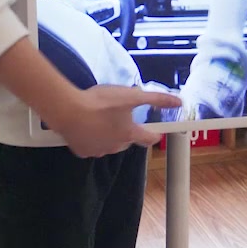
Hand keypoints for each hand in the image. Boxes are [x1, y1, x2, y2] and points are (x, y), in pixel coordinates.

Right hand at [47, 82, 180, 156]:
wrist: (68, 110)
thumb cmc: (100, 103)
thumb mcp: (131, 96)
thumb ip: (155, 99)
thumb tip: (178, 102)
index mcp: (129, 134)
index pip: (149, 138)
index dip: (154, 134)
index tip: (155, 132)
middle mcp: (116, 146)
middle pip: (128, 140)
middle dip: (126, 130)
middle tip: (118, 115)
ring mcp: (99, 151)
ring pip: (109, 143)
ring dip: (108, 134)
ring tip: (100, 119)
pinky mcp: (82, 152)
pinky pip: (91, 146)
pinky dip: (91, 138)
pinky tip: (86, 126)